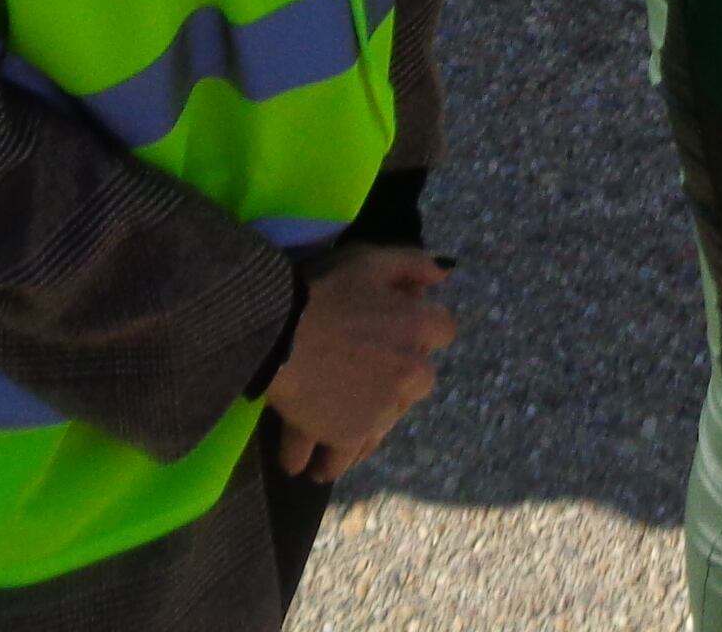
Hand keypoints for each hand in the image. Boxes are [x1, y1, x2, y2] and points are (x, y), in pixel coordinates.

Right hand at [264, 245, 455, 482]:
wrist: (276, 330)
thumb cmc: (322, 289)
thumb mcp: (370, 259)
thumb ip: (412, 264)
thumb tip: (444, 274)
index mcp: (419, 328)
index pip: (442, 331)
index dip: (416, 327)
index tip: (392, 327)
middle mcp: (410, 373)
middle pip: (416, 383)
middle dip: (394, 379)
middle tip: (359, 373)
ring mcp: (381, 411)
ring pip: (381, 425)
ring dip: (361, 425)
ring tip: (330, 424)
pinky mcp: (348, 437)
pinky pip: (343, 456)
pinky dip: (327, 459)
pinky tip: (308, 462)